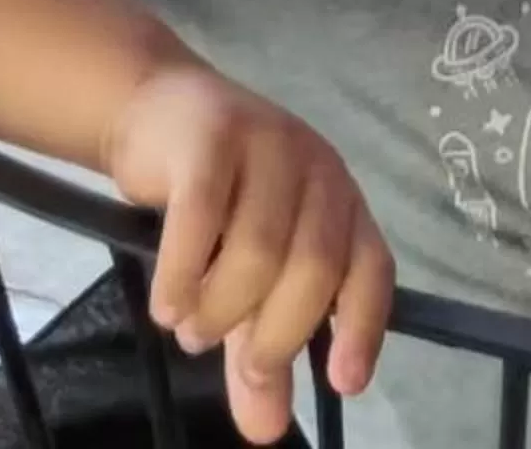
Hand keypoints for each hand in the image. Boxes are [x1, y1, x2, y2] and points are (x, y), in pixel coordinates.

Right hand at [106, 59, 393, 442]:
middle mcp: (316, 168)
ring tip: (189, 329)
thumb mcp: (242, 280)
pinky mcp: (211, 137)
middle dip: (276, 332)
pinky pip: (201, 215)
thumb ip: (253, 350)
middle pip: (313, 266)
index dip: (363, 326)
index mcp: (340, 200)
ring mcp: (267, 144)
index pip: (371, 266)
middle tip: (236, 364)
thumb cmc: (215, 202)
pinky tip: (166, 305)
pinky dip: (182, 272)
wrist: (158, 113)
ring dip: (221, 307)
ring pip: (258, 247)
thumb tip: (267, 430)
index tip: (343, 383)